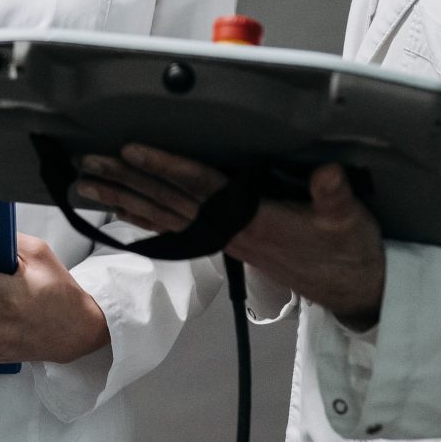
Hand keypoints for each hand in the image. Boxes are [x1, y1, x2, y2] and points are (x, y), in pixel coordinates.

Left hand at [76, 146, 387, 328]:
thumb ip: (334, 196)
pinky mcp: (226, 244)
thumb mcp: (348, 221)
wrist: (353, 290)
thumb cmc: (348, 252)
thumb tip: (327, 172)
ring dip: (123, 198)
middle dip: (126, 180)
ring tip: (87, 184)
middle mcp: (228, 230)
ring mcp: (224, 239)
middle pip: (167, 199)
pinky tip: (120, 210)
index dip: (165, 166)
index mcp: (252, 219)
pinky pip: (174, 229)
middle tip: (87, 164)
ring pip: (163, 214)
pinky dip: (144, 217)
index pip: (200, 186)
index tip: (132, 151)